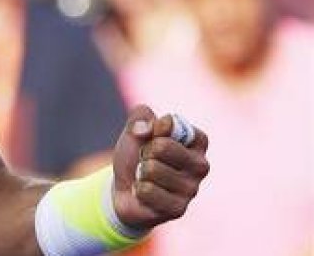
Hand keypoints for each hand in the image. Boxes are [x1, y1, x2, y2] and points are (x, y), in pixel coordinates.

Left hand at [111, 105, 209, 231]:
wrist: (124, 190)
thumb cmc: (136, 156)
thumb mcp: (135, 130)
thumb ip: (141, 117)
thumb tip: (147, 128)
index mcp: (197, 142)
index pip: (174, 125)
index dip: (155, 129)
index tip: (153, 138)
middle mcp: (201, 165)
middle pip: (162, 146)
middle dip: (144, 152)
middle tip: (146, 160)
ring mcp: (192, 189)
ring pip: (152, 169)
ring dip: (140, 172)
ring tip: (146, 178)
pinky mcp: (179, 208)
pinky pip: (146, 190)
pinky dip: (137, 189)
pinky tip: (144, 194)